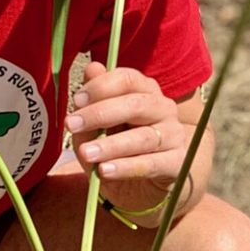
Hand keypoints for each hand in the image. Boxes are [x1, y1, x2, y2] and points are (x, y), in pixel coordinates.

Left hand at [64, 61, 188, 220]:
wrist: (147, 182)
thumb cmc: (118, 145)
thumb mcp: (98, 125)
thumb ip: (94, 101)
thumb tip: (92, 68)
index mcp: (145, 90)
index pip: (127, 79)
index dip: (101, 87)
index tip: (77, 100)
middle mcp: (163, 108)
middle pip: (136, 105)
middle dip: (100, 114)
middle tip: (72, 125)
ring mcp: (174, 135)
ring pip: (143, 137)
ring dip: (111, 145)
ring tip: (86, 153)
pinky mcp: (177, 164)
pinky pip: (151, 164)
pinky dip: (126, 167)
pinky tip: (104, 170)